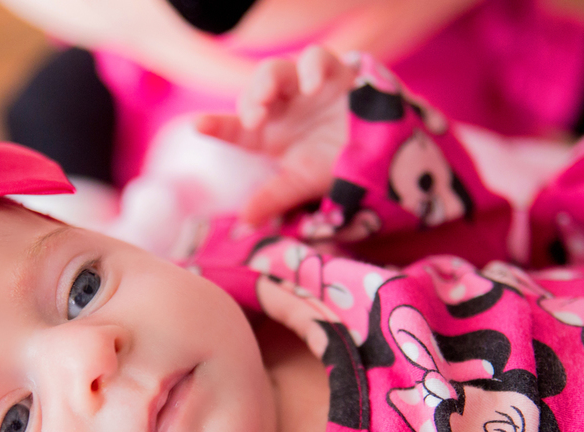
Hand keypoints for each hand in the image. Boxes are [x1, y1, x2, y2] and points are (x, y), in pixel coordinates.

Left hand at [196, 45, 356, 224]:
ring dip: (268, 81)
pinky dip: (311, 68)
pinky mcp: (334, 74)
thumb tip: (244, 221)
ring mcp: (306, 89)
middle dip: (249, 99)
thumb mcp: (303, 183)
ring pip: (276, 69)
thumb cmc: (338, 166)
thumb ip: (274, 197)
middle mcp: (283, 108)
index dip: (217, 125)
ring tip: (270, 99)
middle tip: (254, 117)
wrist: (384, 155)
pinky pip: (316, 58)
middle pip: (254, 91)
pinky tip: (312, 88)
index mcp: (269, 135)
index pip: (236, 128)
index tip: (199, 126)